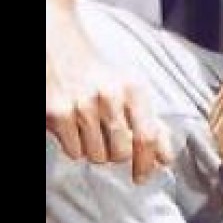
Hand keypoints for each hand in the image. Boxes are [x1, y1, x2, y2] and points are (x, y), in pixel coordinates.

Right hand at [46, 27, 173, 182]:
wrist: (58, 46)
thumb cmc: (97, 73)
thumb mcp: (129, 88)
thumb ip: (149, 122)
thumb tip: (164, 158)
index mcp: (133, 89)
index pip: (148, 136)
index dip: (148, 163)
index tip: (143, 176)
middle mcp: (110, 96)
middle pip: (121, 154)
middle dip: (115, 154)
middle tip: (107, 138)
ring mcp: (82, 105)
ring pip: (96, 156)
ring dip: (94, 150)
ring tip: (88, 127)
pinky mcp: (58, 114)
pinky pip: (74, 152)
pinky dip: (74, 145)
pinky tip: (72, 125)